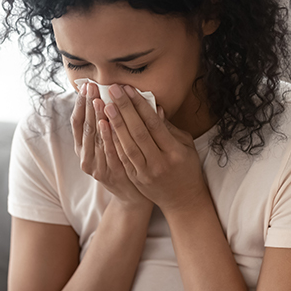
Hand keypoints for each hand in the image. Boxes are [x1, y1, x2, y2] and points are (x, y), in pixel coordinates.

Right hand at [70, 82, 152, 210]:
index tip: (85, 85)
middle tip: (91, 86)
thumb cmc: (125, 163)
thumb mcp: (113, 143)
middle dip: (88, 104)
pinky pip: (106, 152)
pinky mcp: (107, 175)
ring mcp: (95, 167)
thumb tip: (118, 94)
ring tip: (98, 99)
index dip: (80, 103)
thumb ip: (112, 122)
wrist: (133, 195)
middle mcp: (85, 157)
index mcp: (84, 147)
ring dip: (96, 117)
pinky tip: (106, 123)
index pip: (77, 121)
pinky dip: (106, 137)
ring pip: (94, 138)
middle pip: (84, 126)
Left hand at [104, 84, 206, 213]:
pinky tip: (104, 127)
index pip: (154, 124)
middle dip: (124, 109)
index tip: (129, 89)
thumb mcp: (185, 145)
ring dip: (114, 124)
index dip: (140, 106)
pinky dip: (113, 142)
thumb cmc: (186, 167)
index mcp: (175, 151)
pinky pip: (122, 158)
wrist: (183, 200)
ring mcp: (146, 173)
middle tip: (113, 91)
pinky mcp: (135, 179)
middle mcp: (160, 162)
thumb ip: (169, 128)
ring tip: (104, 105)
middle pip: (138, 132)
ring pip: (127, 146)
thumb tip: (154, 107)